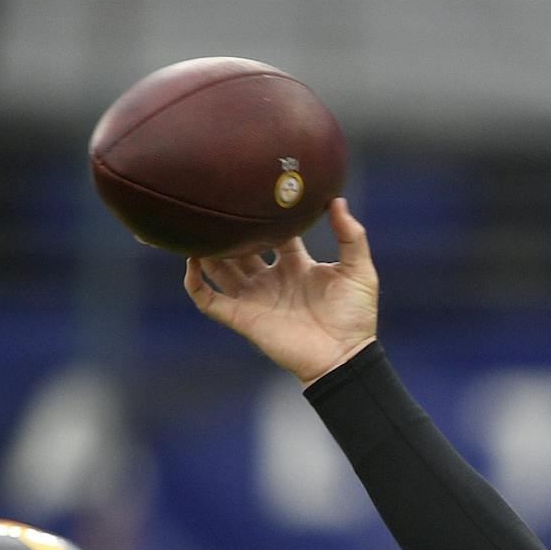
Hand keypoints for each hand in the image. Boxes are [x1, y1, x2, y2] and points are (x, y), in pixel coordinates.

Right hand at [184, 197, 378, 384]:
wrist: (344, 356)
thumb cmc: (355, 317)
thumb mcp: (359, 270)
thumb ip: (352, 236)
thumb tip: (336, 200)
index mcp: (296, 266)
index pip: (274, 234)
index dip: (265, 217)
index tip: (255, 193)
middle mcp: (271, 279)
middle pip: (241, 248)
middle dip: (230, 231)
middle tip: (218, 205)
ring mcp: (255, 298)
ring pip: (219, 269)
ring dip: (207, 251)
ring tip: (196, 225)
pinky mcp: (242, 317)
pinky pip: (208, 299)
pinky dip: (194, 282)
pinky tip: (191, 261)